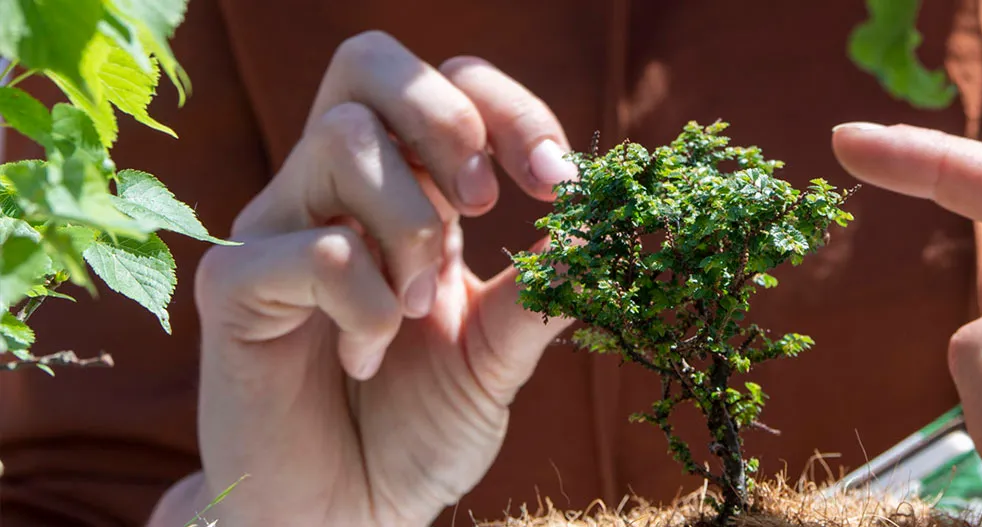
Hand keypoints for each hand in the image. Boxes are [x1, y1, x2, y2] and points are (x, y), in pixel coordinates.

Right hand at [155, 32, 575, 525]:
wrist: (345, 515)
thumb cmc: (414, 430)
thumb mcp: (496, 357)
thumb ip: (539, 295)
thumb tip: (602, 230)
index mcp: (409, 194)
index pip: (449, 87)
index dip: (511, 111)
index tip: (561, 184)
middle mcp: (337, 195)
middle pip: (368, 63)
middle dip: (446, 119)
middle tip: (482, 208)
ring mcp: (279, 232)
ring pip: (341, 142)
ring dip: (410, 226)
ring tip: (416, 310)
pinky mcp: (234, 288)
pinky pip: (311, 251)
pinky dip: (365, 307)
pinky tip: (367, 356)